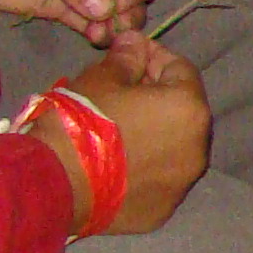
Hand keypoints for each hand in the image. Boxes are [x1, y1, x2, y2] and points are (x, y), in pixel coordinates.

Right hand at [36, 37, 209, 233]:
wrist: (54, 186)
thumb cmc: (80, 123)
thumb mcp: (100, 80)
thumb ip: (126, 58)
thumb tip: (136, 42)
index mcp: (189, 109)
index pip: (181, 70)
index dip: (155, 56)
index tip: (130, 53)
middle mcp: (198, 148)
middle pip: (181, 109)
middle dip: (155, 94)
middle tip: (120, 88)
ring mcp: (183, 183)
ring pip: (173, 145)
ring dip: (152, 130)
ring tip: (116, 124)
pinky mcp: (163, 209)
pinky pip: (159, 177)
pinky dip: (144, 164)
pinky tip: (116, 160)